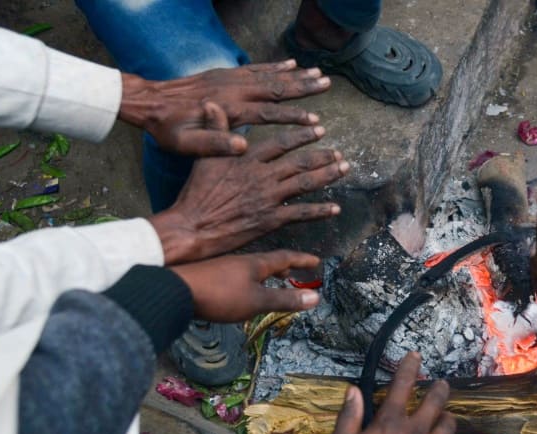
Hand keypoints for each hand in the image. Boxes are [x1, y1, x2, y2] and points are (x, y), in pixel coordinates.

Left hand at [119, 60, 329, 156]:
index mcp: (228, 110)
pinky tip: (291, 64)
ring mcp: (230, 79)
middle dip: (303, 87)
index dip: (293, 118)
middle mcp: (233, 90)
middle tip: (327, 83)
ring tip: (318, 73)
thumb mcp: (186, 145)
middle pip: (275, 87)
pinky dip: (276, 66)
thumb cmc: (168, 129)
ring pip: (270, 75)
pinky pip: (257, 68)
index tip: (315, 122)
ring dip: (296, 75)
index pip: (267, 113)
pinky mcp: (225, 74)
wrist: (148, 101)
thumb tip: (243, 147)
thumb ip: (214, 144)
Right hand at [149, 125, 347, 264]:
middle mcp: (263, 176)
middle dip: (322, 156)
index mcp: (248, 159)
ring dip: (328, 176)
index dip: (301, 136)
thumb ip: (215, 130)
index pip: (280, 143)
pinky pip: (301, 213)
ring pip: (305, 183)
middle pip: (300, 163)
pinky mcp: (270, 220)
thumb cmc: (196, 193)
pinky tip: (336, 208)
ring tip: (344, 169)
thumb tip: (213, 103)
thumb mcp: (202, 156)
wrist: (192, 226)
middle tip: (339, 152)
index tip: (318, 129)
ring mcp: (269, 198)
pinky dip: (320, 210)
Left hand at [171, 250, 321, 321]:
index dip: (301, 260)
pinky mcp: (209, 277)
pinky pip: (237, 275)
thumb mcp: (257, 300)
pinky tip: (242, 289)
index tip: (315, 261)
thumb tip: (316, 297)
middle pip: (267, 261)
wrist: (175, 289)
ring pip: (251, 268)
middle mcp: (241, 261)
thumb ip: (285, 299)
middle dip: (283, 266)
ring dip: (265, 274)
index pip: (285, 257)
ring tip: (271, 280)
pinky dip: (249, 280)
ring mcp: (223, 267)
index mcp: (256, 263)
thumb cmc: (220, 294)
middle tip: (293, 272)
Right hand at [325, 352, 455, 433]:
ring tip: (445, 415)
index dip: (410, 368)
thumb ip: (348, 417)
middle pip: (435, 402)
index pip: (402, 386)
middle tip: (441, 384)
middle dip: (439, 389)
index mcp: (389, 424)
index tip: (416, 356)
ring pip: (448, 427)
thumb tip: (353, 391)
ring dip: (447, 417)